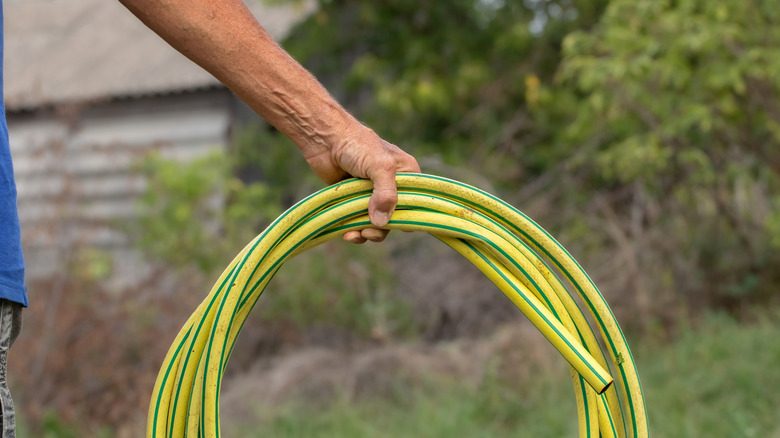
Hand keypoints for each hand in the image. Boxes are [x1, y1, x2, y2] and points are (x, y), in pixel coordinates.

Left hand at [302, 122, 419, 243]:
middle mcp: (392, 187)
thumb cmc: (356, 145)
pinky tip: (347, 233)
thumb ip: (386, 193)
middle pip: (395, 218)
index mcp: (407, 175)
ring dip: (366, 233)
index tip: (394, 225)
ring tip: (353, 234)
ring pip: (377, 224)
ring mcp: (372, 195)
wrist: (325, 139)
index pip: (416, 204)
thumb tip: (381, 223)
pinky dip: (355, 231)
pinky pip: (359, 223)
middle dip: (382, 229)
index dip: (408, 217)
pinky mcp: (354, 201)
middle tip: (368, 232)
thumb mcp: (380, 166)